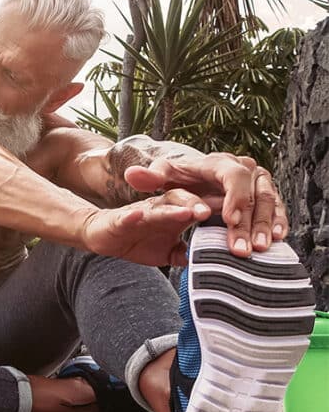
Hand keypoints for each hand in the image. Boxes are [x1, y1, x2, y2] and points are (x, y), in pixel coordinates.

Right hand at [81, 189, 212, 265]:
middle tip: (218, 212)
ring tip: (188, 212)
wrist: (103, 235)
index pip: (203, 207)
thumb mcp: (169, 252)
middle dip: (201, 205)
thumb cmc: (138, 240)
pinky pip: (126, 216)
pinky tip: (138, 215)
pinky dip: (132, 215)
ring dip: (175, 208)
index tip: (241, 218)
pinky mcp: (119, 219)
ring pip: (161, 206)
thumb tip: (214, 266)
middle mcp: (162, 208)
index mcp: (177, 213)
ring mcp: (141, 212)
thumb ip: (190, 255)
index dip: (220, 211)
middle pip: (185, 200)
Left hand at [123, 152, 285, 256]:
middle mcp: (244, 169)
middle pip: (255, 194)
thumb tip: (132, 175)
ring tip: (261, 248)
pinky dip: (279, 223)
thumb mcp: (163, 177)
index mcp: (219, 163)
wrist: (198, 177)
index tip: (230, 219)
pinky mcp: (268, 195)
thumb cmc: (180, 178)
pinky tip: (277, 239)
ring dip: (267, 226)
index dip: (235, 197)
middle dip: (250, 222)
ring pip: (270, 201)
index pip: (233, 176)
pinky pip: (279, 208)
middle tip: (243, 248)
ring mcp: (259, 181)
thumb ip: (149, 178)